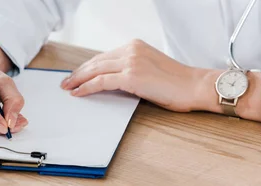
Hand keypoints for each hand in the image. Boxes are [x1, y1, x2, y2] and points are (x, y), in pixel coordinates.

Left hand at [60, 39, 207, 111]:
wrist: (195, 86)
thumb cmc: (176, 83)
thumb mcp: (149, 69)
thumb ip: (130, 69)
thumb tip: (109, 81)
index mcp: (135, 46)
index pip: (103, 56)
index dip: (87, 67)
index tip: (76, 74)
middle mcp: (131, 50)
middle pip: (96, 61)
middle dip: (78, 73)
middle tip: (65, 82)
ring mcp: (131, 62)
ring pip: (95, 70)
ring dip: (78, 80)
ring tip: (67, 88)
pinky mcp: (132, 76)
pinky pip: (101, 82)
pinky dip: (87, 88)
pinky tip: (79, 93)